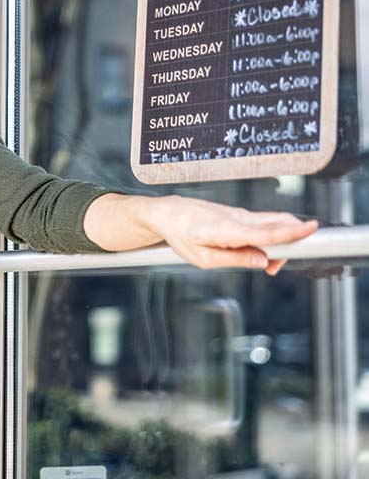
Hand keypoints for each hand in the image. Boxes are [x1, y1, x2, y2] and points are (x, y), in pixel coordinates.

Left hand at [146, 195, 317, 275]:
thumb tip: (262, 262)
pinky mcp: (240, 214)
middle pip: (278, 223)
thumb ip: (235, 259)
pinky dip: (271, 236)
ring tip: (265, 262)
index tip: (312, 229)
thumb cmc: (181, 235)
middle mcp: (238, 218)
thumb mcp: (203, 258)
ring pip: (273, 222)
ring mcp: (240, 213)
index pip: (266, 232)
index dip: (292, 232)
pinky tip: (259, 251)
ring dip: (281, 241)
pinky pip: (263, 223)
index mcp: (227, 230)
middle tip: (274, 267)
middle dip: (291, 243)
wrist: (168, 213)